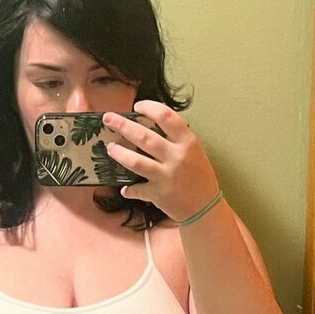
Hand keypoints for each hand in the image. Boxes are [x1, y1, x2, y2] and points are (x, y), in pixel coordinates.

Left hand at [98, 101, 220, 222]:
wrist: (206, 208)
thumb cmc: (200, 177)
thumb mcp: (194, 152)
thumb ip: (177, 139)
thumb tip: (150, 125)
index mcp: (188, 142)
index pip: (166, 116)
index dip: (149, 108)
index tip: (137, 106)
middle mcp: (176, 157)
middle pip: (144, 136)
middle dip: (122, 125)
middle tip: (108, 118)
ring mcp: (166, 176)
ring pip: (135, 161)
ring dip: (119, 153)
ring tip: (110, 147)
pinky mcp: (158, 194)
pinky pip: (137, 189)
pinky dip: (129, 189)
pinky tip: (124, 189)